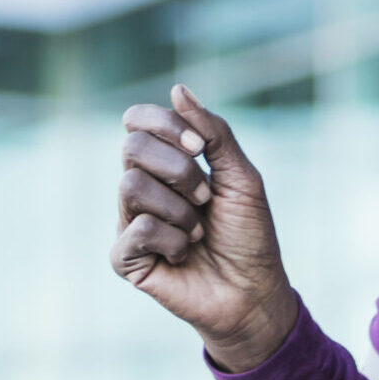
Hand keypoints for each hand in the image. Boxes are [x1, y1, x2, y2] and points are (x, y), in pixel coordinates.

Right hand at [111, 85, 299, 371]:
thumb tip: (177, 88)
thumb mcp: (240, 175)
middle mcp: (141, 187)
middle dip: (179, 169)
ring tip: (199, 230)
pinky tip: (185, 254)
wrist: (254, 291)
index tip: (199, 147)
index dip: (164, 124)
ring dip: (179, 209)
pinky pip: (135, 229)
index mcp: (164, 163)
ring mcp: (128, 222)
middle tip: (205, 197)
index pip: (137, 120)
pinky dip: (172, 239)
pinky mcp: (124, 258)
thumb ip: (212, 132)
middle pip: (131, 147)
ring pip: (130, 186)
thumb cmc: (249, 234)